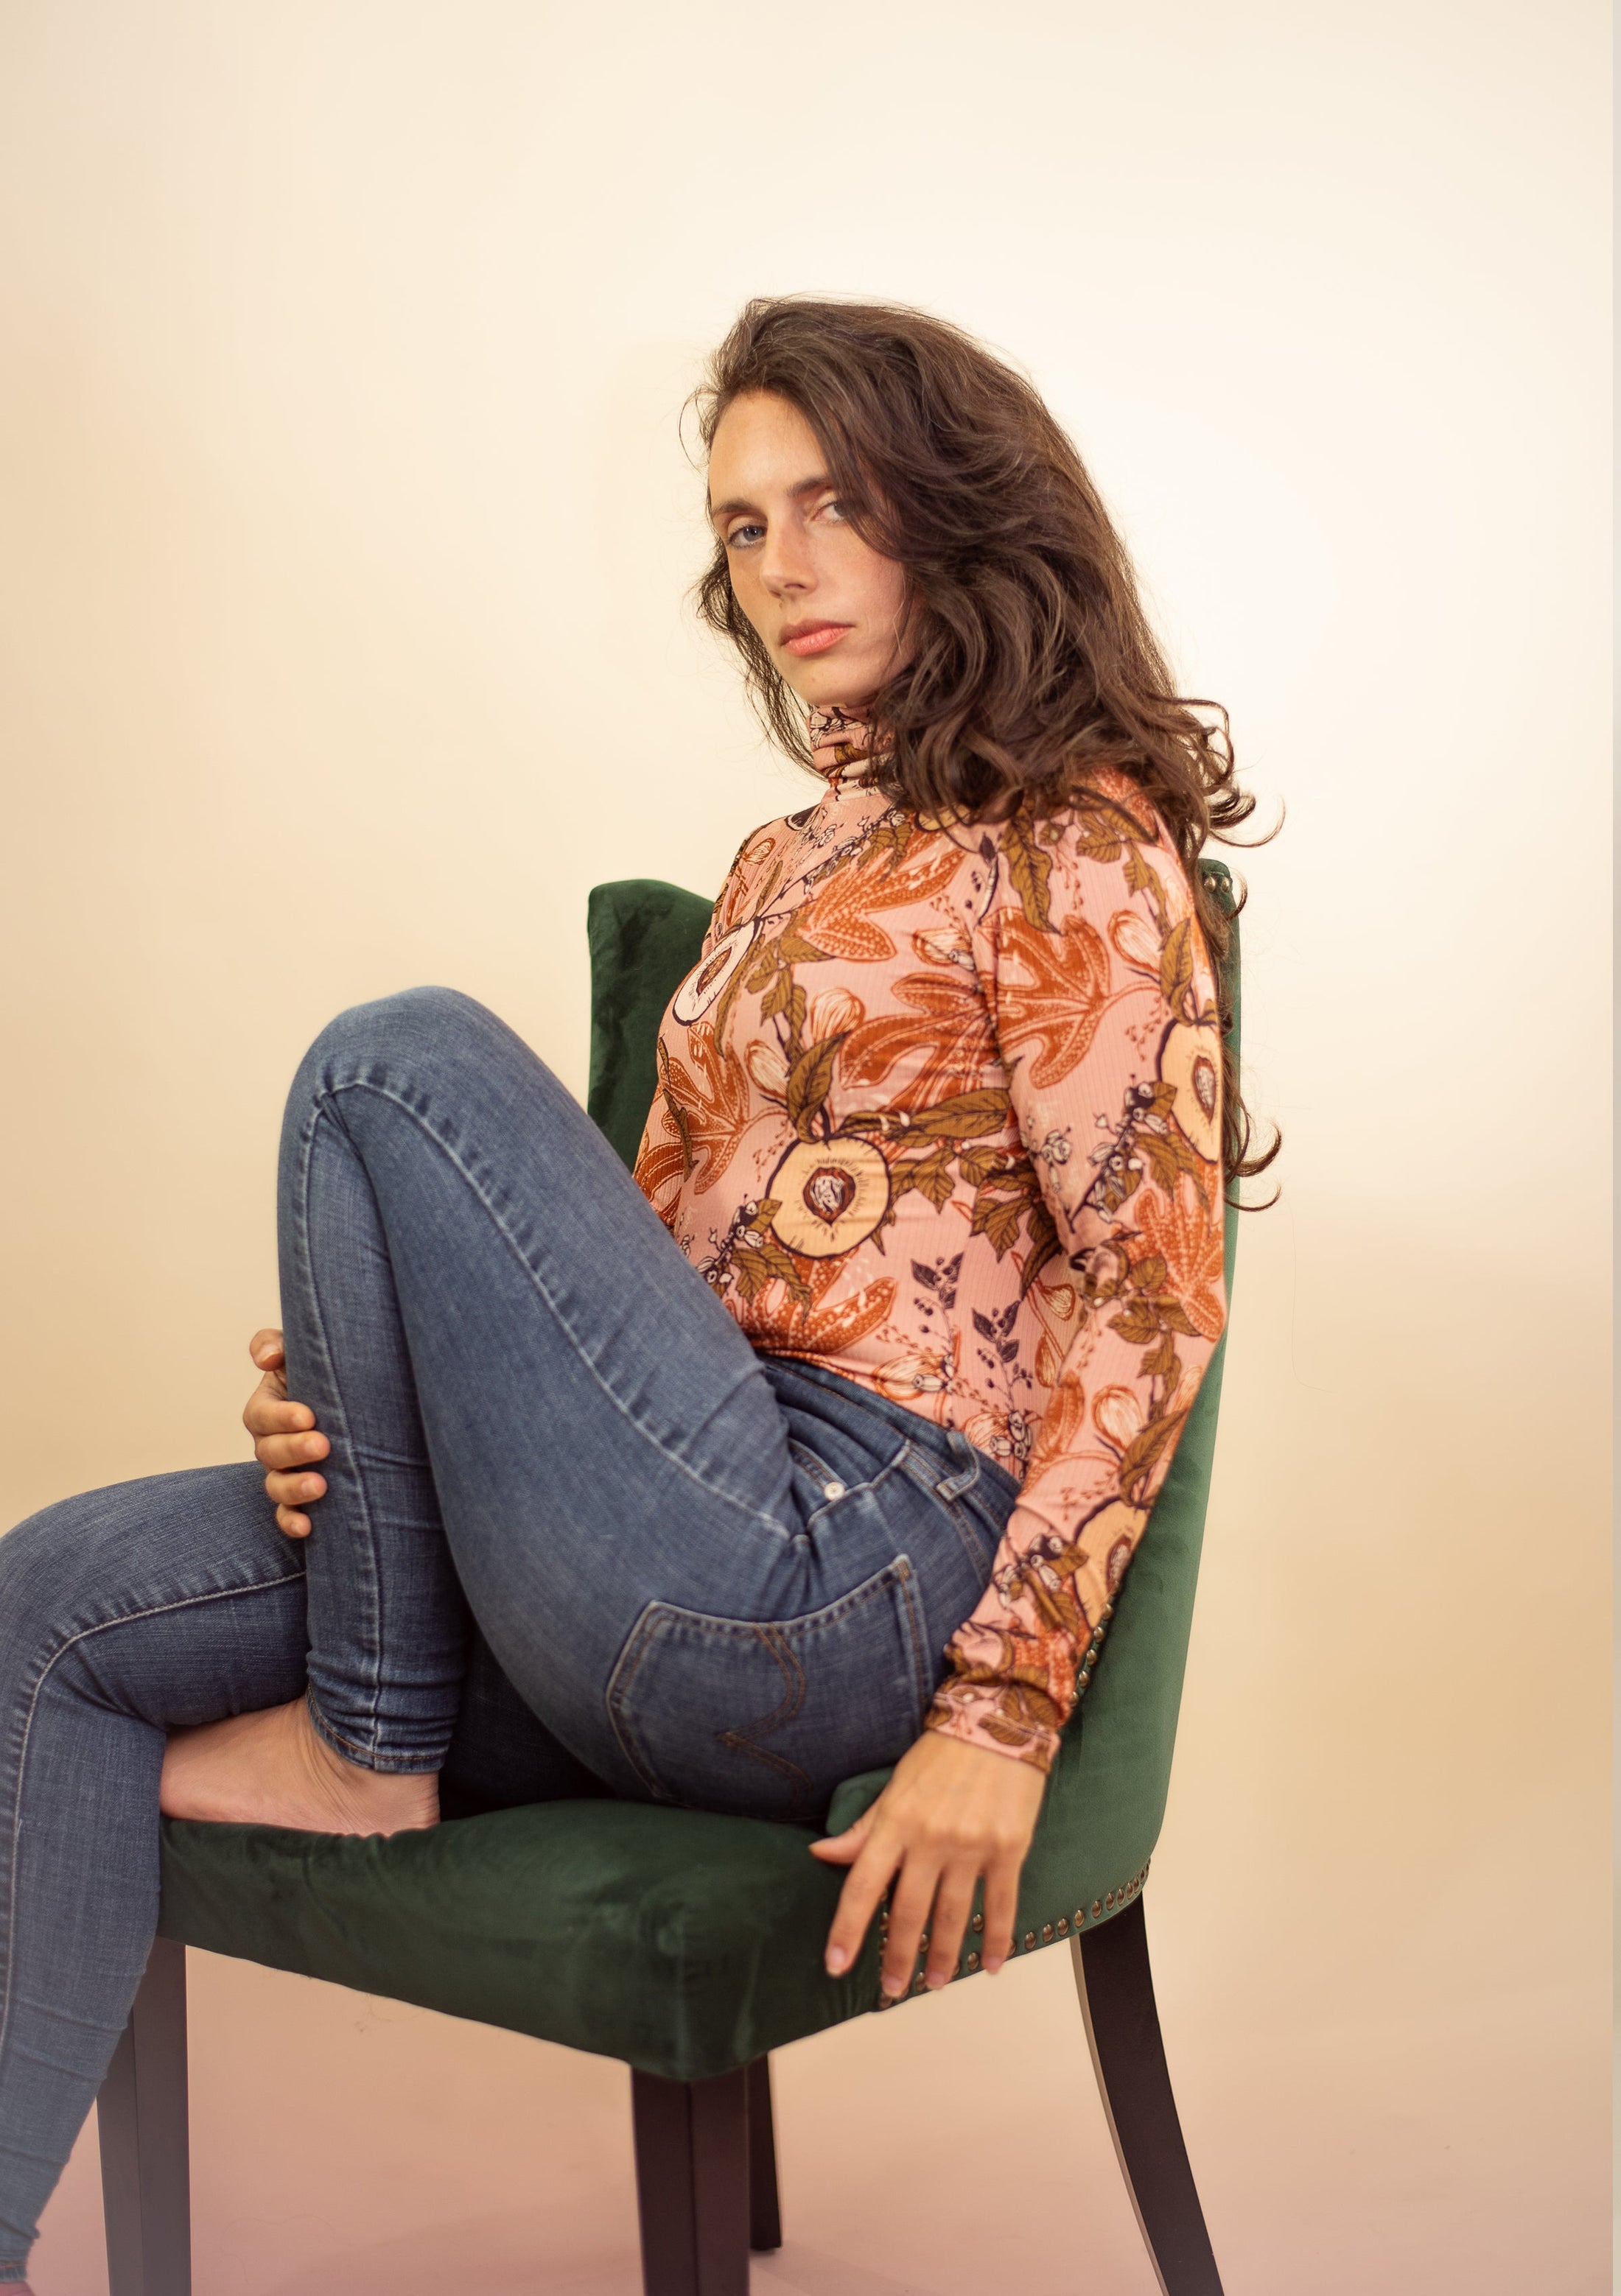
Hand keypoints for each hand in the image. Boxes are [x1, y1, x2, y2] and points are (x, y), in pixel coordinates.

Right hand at [243, 1328, 328, 1538]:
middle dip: (293, 1450)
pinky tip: (309, 1528)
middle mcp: (270, 1443)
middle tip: (322, 1445)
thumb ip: (275, 1343)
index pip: (262, 1414)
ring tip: (320, 1485)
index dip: (280, 1416)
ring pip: (276, 1486)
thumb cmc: (324, 1372)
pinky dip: (292, 1522)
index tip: (308, 1415)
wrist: (355, 1401)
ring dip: (294, 1489)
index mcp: (268, 1407)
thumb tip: (267, 1357)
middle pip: (268, 1451)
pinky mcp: (300, 1498)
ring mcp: (283, 1473)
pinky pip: (286, 1515)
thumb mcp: (298, 1351)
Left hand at [810, 1728, 1045, 1996]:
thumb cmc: (941, 1754)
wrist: (1000, 1721)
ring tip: (936, 1983)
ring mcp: (972, 1847)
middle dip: (897, 1956)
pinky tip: (992, 1966)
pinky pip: (1001, 1905)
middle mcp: (930, 1839)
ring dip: (944, 1957)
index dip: (847, 1929)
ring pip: (953, 1917)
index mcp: (896, 1822)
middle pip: (907, 1911)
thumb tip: (822, 1855)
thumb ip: (863, 1828)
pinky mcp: (1009, 1850)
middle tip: (893, 1988)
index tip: (836, 1964)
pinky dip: (997, 1940)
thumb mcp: (894, 1787)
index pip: (862, 1886)